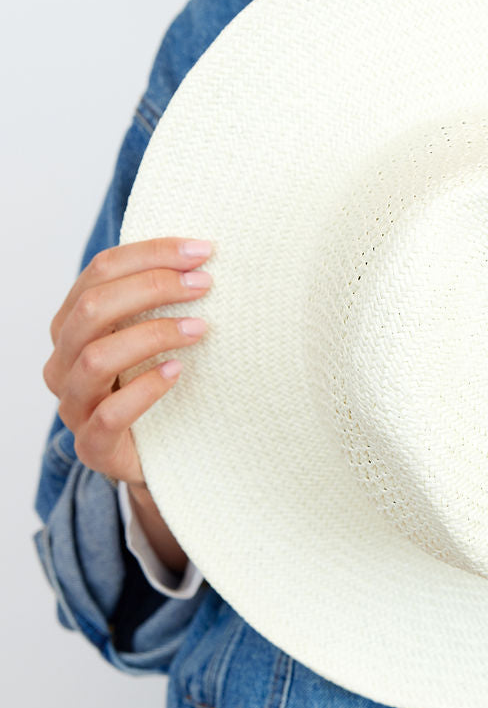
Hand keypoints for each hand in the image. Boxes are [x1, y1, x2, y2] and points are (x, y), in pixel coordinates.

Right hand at [42, 236, 214, 489]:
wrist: (157, 456)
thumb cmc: (153, 385)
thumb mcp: (150, 336)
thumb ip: (156, 300)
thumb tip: (201, 252)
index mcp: (72, 324)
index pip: (100, 271)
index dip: (151, 254)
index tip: (202, 251)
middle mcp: (63, 361)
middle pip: (93, 308)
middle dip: (152, 287)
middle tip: (204, 285)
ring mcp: (73, 405)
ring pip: (96, 358)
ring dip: (152, 335)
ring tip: (199, 329)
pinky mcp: (93, 446)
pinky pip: (109, 414)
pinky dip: (144, 389)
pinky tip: (176, 372)